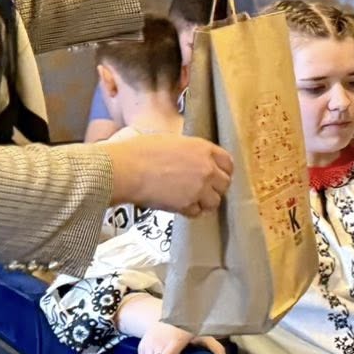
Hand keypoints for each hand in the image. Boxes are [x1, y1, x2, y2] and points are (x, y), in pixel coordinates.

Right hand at [106, 134, 232, 215]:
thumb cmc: (140, 151)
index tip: (217, 175)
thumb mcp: (170, 141)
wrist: (126, 169)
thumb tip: (190, 159)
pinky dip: (190, 211)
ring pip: (215, 201)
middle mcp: (206, 168)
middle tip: (203, 190)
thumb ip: (188, 151)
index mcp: (202, 148)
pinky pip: (197, 212)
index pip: (228, 162)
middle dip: (215, 187)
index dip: (223, 170)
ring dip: (205, 202)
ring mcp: (199, 188)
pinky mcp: (187, 205)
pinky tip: (179, 205)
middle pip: (225, 183)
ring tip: (191, 200)